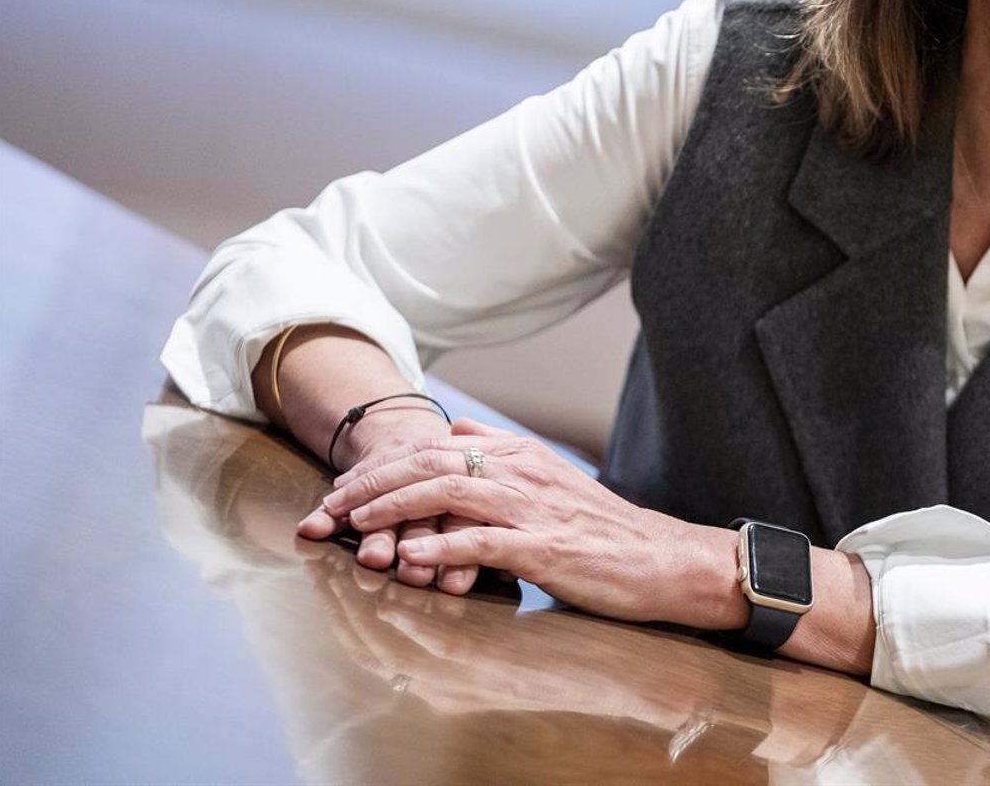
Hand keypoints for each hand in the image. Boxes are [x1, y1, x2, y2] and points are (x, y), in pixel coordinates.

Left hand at [314, 417, 719, 624]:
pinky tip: (408, 557)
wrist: (660, 559)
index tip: (343, 487)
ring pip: (447, 492)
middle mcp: (522, 471)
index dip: (384, 465)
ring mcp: (532, 507)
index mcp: (521, 453)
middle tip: (329, 505)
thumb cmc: (601, 528)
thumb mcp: (551, 475)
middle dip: (373, 483)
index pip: (437, 445)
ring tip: (354, 524)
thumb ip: (502, 450)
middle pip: (431, 462)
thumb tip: (454, 429)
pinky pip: (481, 540)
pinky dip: (439, 546)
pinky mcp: (543, 547)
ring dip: (393, 508)